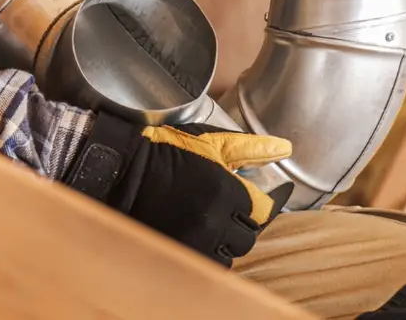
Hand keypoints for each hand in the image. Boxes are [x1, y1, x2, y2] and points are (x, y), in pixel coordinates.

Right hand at [63, 113, 293, 266]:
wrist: (121, 169)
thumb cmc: (166, 151)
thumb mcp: (210, 143)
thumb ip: (250, 149)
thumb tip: (284, 149)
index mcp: (227, 190)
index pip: (263, 211)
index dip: (254, 205)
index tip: (243, 200)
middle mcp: (215, 219)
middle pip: (248, 236)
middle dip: (239, 223)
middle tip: (222, 210)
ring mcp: (197, 239)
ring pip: (229, 253)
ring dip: (224, 240)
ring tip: (207, 223)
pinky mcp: (181, 251)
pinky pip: (208, 263)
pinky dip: (206, 252)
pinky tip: (196, 234)